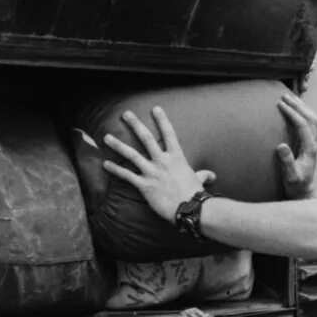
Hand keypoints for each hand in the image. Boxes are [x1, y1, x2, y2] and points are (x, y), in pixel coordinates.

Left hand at [100, 107, 211, 223]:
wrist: (189, 208)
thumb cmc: (195, 194)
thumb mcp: (199, 180)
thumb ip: (203, 175)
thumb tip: (211, 175)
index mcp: (176, 157)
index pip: (169, 133)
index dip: (162, 120)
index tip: (155, 109)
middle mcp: (162, 161)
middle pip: (146, 138)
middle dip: (135, 124)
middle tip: (126, 114)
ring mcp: (152, 172)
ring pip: (132, 154)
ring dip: (118, 145)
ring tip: (107, 137)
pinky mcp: (145, 185)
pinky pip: (127, 176)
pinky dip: (115, 170)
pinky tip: (105, 164)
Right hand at [274, 92, 316, 198]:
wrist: (303, 191)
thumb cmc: (295, 185)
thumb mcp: (290, 177)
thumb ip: (287, 162)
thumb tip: (281, 146)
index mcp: (310, 149)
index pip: (303, 125)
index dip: (292, 113)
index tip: (280, 105)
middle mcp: (314, 143)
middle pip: (310, 118)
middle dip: (298, 105)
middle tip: (284, 96)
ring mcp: (313, 143)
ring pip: (313, 119)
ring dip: (303, 107)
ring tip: (290, 97)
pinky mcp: (310, 144)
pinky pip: (310, 124)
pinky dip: (304, 113)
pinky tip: (295, 109)